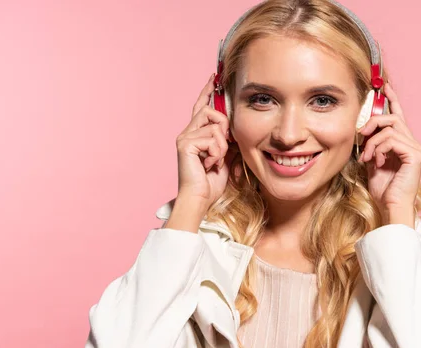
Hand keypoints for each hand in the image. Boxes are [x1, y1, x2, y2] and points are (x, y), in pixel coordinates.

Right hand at [175, 74, 236, 208]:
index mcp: (195, 134)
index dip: (207, 91)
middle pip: (210, 110)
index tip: (214, 77)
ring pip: (215, 125)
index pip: (201, 106)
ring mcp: (185, 137)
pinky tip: (210, 164)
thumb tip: (236, 128)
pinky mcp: (185, 143)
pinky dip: (217, 152)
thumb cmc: (211, 182)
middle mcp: (187, 132)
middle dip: (224, 127)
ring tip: (216, 160)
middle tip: (224, 147)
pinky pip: (212, 137)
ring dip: (222, 144)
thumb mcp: (225, 156)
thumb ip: (229, 140)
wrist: (200, 198)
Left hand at [357, 82, 420, 216]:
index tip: (383, 86)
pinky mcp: (415, 154)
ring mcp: (415, 148)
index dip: (392, 99)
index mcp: (402, 143)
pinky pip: (392, 139)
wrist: (391, 206)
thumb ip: (371, 145)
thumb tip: (362, 132)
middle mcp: (412, 143)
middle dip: (373, 121)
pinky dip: (379, 148)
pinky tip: (377, 161)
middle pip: (393, 117)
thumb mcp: (372, 162)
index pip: (398, 116)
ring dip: (373, 141)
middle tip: (360, 134)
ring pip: (390, 127)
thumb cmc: (383, 189)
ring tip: (367, 156)